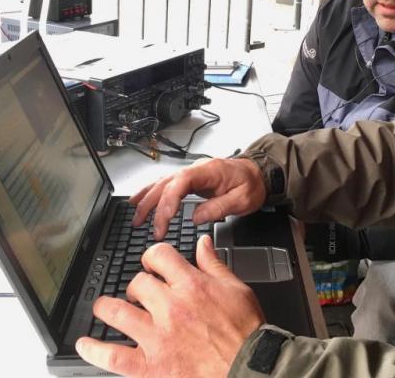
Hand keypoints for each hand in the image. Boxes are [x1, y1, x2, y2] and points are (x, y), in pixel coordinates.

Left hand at [75, 235, 264, 376]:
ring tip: (105, 308)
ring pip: (116, 312)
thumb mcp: (236, 288)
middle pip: (137, 282)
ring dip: (107, 307)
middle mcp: (170, 307)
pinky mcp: (150, 365)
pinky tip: (84, 344)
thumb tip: (202, 243)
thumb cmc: (246, 332)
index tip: (152, 263)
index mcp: (191, 285)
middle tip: (140, 293)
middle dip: (137, 284)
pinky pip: (113, 356)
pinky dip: (94, 350)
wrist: (249, 368)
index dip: (152, 256)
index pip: (158, 255)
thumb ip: (214, 264)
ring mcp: (156, 336)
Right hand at [130, 157, 265, 239]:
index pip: (180, 183)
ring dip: (147, 199)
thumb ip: (218, 208)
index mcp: (209, 171)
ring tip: (135, 216)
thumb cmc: (251, 185)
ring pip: (162, 183)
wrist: (259, 174)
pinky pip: (166, 184)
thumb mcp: (242, 200)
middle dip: (152, 204)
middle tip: (143, 225)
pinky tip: (140, 200)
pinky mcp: (190, 179)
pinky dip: (151, 192)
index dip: (169, 201)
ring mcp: (192, 173)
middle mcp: (196, 169)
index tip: (164, 221)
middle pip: (166, 183)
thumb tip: (195, 217)